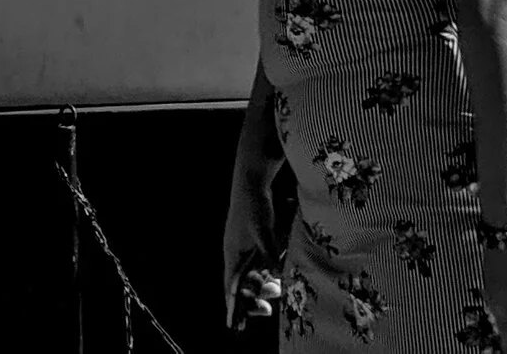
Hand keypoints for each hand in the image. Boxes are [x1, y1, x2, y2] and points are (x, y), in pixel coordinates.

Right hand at [223, 163, 281, 328]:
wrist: (252, 180)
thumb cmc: (254, 206)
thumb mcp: (263, 232)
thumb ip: (269, 255)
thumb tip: (275, 277)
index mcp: (233, 254)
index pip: (231, 287)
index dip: (234, 307)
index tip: (235, 325)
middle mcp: (235, 253)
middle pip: (240, 284)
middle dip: (250, 300)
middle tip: (265, 311)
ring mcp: (242, 247)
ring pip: (249, 274)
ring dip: (260, 286)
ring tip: (275, 293)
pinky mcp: (250, 240)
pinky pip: (255, 264)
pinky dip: (263, 273)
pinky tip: (274, 278)